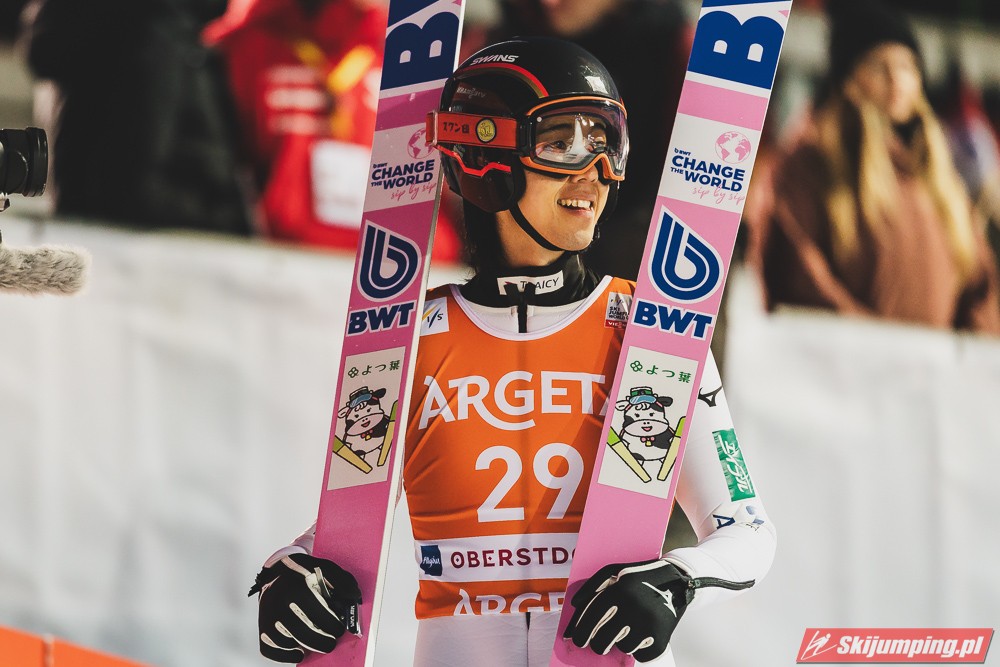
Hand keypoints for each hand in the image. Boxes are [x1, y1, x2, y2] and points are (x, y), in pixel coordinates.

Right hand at [249, 553, 361, 663]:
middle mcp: (278, 603)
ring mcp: (267, 617)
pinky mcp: (262, 628)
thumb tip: (354, 597)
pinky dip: (285, 655)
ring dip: (307, 647)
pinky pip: (270, 650)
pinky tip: (299, 652)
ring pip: (288, 642)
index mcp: (296, 588)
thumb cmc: (305, 573)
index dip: (332, 625)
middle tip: (331, 642)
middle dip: (322, 641)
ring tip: (319, 644)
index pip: (317, 614)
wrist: (277, 572)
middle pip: (302, 632)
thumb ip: (342, 581)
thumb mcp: (325, 568)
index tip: (340, 628)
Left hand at [563, 559, 691, 662]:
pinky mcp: (662, 638)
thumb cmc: (640, 576)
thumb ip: (591, 586)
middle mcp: (633, 607)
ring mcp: (649, 624)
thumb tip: (573, 606)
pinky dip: (639, 649)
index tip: (577, 641)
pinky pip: (641, 655)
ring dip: (622, 642)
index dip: (580, 633)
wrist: (678, 580)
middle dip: (598, 644)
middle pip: (602, 642)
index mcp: (619, 590)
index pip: (591, 619)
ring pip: (622, 648)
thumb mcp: (614, 571)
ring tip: (631, 627)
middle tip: (600, 642)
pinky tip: (643, 633)